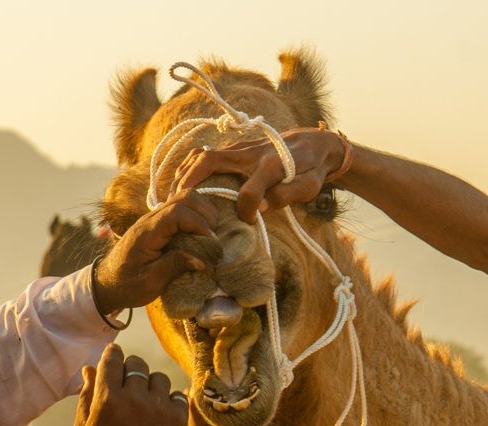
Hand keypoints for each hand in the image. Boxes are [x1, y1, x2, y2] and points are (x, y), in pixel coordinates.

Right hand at [72, 344, 188, 425]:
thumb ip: (86, 397)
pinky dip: (168, 401)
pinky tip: (159, 414)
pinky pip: (177, 395)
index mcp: (108, 399)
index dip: (112, 355)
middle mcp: (135, 399)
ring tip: (144, 403)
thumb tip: (89, 369)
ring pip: (158, 378)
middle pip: (137, 364)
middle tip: (128, 383)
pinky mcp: (178, 419)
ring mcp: (159, 408)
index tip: (114, 356)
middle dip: (131, 369)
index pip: (112, 359)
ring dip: (150, 386)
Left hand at [92, 190, 219, 311]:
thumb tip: (202, 260)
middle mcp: (150, 219)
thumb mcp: (150, 283)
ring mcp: (154, 218)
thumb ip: (174, 267)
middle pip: (184, 197)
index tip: (211, 243)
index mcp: (146, 233)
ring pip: (184, 199)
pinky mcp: (159, 223)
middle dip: (205, 213)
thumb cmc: (127, 285)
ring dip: (202, 213)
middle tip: (213, 237)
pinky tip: (201, 234)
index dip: (199, 224)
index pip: (178, 213)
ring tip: (209, 235)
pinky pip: (181, 209)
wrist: (107, 282)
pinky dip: (196, 216)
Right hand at [174, 127, 346, 222]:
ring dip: (186, 174)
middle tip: (176, 203)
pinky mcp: (236, 148)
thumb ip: (286, 195)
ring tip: (174, 196)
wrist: (313, 143)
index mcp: (272, 164)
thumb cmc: (311, 169)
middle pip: (211, 161)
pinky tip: (184, 184)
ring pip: (204, 155)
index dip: (247, 210)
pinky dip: (192, 168)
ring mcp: (241, 148)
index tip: (248, 222)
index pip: (250, 191)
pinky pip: (207, 155)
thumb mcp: (309, 186)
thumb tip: (259, 208)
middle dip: (190, 182)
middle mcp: (251, 152)